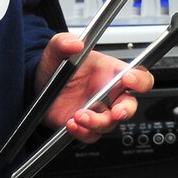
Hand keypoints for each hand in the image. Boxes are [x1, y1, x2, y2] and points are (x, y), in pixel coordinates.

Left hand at [36, 33, 151, 142]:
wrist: (38, 84)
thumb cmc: (56, 66)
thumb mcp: (57, 49)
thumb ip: (63, 42)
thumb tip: (74, 43)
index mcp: (111, 73)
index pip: (138, 76)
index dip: (140, 79)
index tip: (128, 78)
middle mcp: (108, 94)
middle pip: (130, 106)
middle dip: (126, 110)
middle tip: (117, 111)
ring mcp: (98, 111)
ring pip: (110, 123)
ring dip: (97, 122)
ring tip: (79, 115)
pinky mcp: (85, 126)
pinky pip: (91, 135)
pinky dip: (82, 132)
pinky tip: (71, 123)